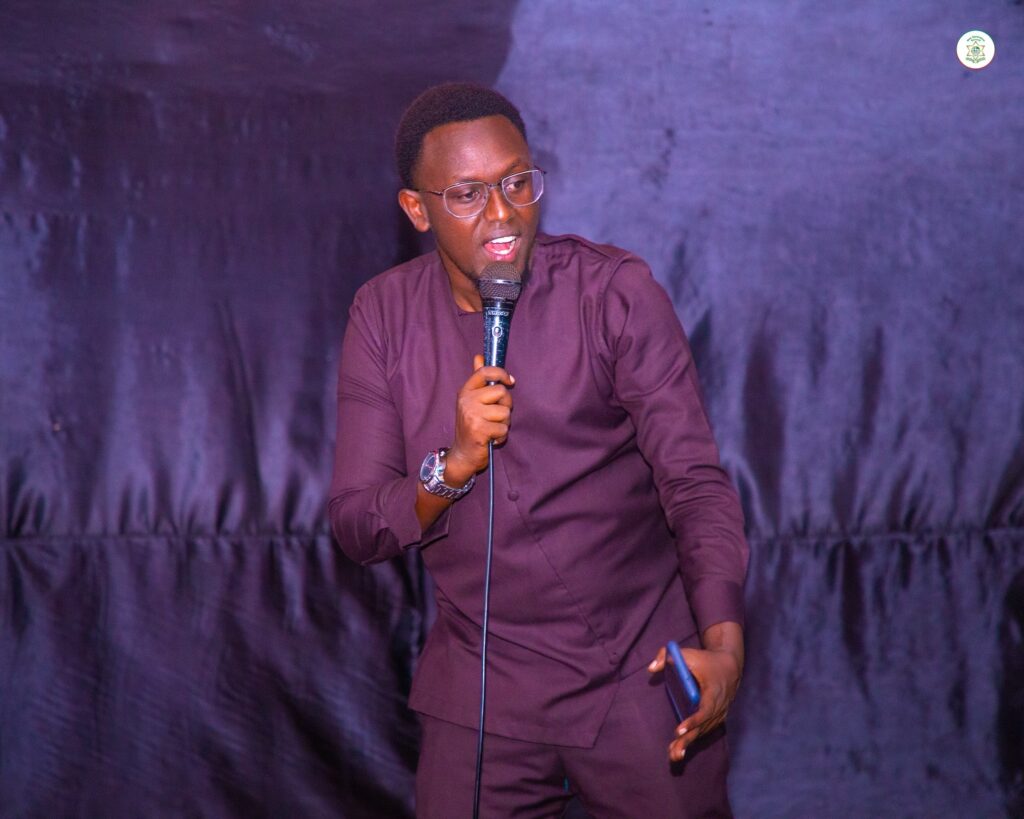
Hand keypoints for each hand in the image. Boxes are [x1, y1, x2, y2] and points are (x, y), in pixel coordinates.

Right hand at [445, 354, 513, 484]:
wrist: (462, 454)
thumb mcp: (472, 401)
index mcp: (465, 391)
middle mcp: (466, 401)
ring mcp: (472, 415)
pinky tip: (491, 439)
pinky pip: (503, 428)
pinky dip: (501, 436)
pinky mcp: (479, 430)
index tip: (510, 381)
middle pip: (501, 392)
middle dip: (506, 405)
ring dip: (504, 423)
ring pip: (505, 411)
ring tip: (492, 428)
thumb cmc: (471, 426)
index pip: (484, 372)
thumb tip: (479, 356)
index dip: (501, 373)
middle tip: (497, 416)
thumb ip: (477, 379)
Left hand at [647, 622, 743, 761]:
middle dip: (689, 740)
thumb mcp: (686, 653)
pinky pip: (703, 731)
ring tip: (673, 755)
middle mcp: (718, 706)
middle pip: (703, 727)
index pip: (705, 710)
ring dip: (688, 744)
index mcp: (713, 692)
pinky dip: (692, 740)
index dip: (693, 721)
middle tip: (675, 752)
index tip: (679, 730)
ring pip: (702, 732)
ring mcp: (718, 714)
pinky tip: (677, 750)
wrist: (729, 667)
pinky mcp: (715, 718)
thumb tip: (650, 669)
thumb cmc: (705, 660)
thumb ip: (666, 655)